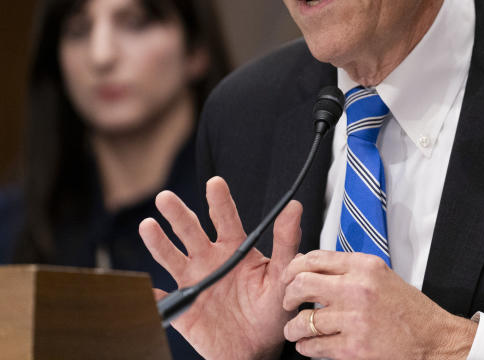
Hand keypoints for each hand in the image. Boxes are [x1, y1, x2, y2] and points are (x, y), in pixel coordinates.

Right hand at [139, 176, 301, 359]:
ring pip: (172, 257)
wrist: (259, 347)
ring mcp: (195, 282)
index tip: (215, 183)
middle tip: (166, 198)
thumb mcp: (283, 274)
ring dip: (159, 242)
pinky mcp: (184, 308)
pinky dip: (153, 294)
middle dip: (179, 214)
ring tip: (148, 226)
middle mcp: (211, 260)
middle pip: (191, 231)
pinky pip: (165, 300)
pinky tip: (145, 286)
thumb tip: (294, 208)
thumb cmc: (273, 309)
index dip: (220, 200)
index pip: (226, 218)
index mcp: (236, 249)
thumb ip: (287, 242)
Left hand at [281, 250, 477, 358]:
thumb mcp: (381, 276)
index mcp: (365, 267)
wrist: (431, 338)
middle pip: (303, 284)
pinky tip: (310, 344)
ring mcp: (354, 320)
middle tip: (288, 303)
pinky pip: (314, 346)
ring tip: (295, 330)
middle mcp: (358, 289)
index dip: (294, 268)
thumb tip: (311, 266)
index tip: (290, 276)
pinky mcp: (353, 348)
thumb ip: (349, 269)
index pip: (315, 258)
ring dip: (293, 328)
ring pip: (303, 321)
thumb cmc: (408, 309)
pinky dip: (306, 347)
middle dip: (288, 295)